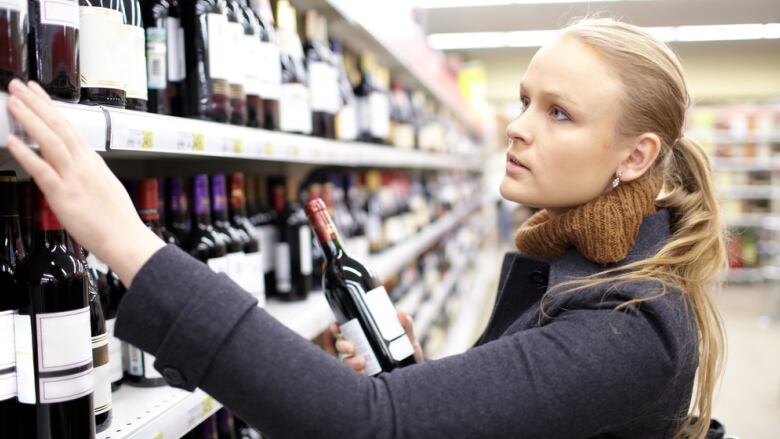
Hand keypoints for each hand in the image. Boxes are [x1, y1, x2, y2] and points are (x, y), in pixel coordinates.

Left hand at [5, 79, 163, 286]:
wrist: (126, 238)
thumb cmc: (117, 220)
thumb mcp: (104, 188)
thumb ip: (86, 175)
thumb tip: (74, 168)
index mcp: (92, 162)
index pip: (69, 127)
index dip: (50, 107)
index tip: (37, 92)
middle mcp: (83, 165)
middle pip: (58, 127)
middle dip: (37, 104)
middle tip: (18, 85)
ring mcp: (74, 178)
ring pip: (51, 141)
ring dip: (30, 119)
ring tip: (13, 102)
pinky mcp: (64, 195)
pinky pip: (43, 170)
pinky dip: (27, 154)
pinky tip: (12, 141)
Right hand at [330, 308, 422, 373]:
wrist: (415, 378)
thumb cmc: (408, 355)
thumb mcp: (408, 339)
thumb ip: (406, 325)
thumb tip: (400, 311)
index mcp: (366, 337)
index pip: (347, 330)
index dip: (337, 327)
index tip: (336, 327)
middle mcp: (360, 350)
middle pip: (342, 345)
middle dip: (342, 345)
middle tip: (352, 348)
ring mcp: (360, 364)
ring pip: (345, 361)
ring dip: (350, 362)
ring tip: (362, 362)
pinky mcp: (364, 378)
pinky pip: (354, 376)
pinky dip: (356, 374)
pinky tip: (363, 373)